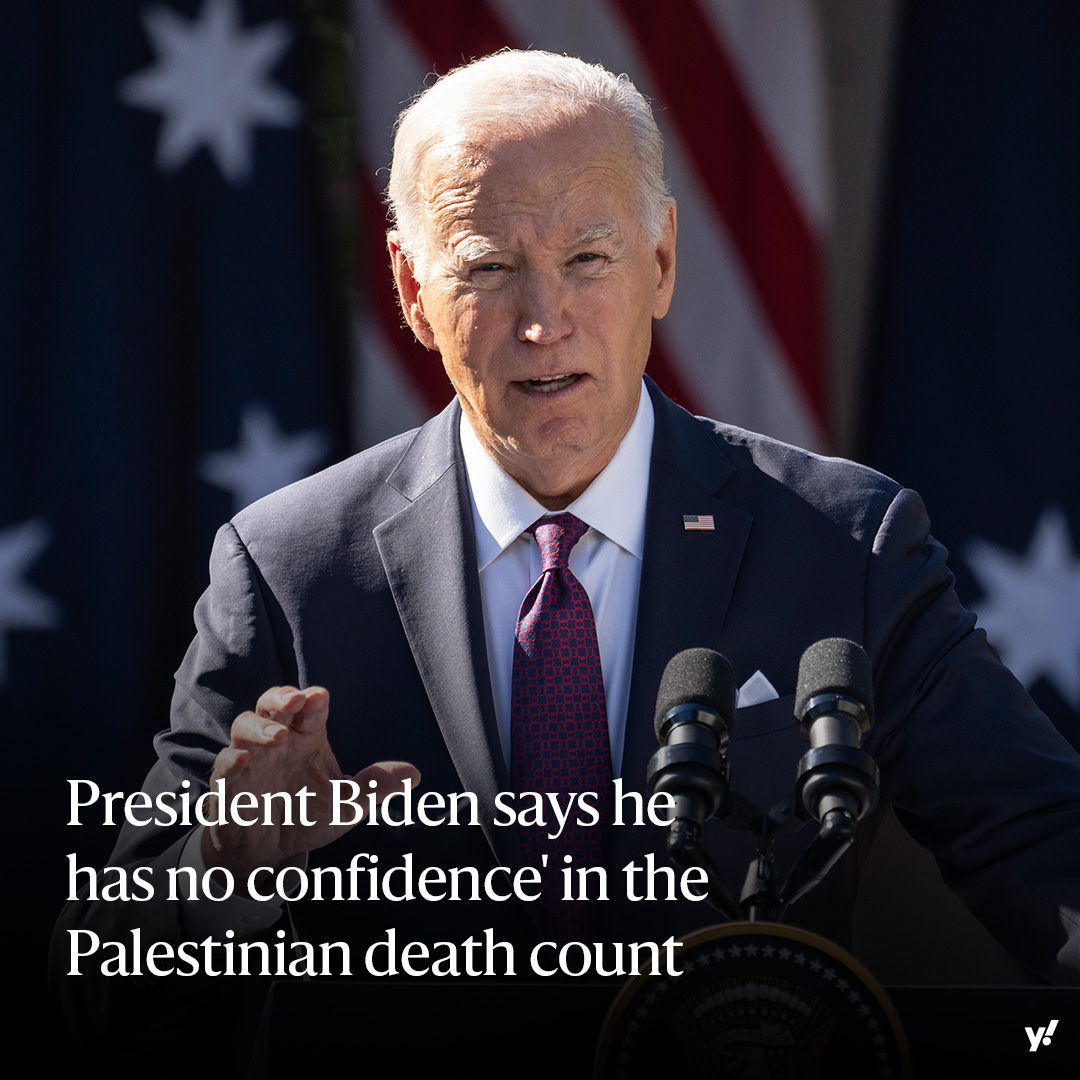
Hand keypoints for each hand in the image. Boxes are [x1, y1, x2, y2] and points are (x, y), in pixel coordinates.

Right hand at [200, 685, 418, 883]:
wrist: (269, 854)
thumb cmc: (306, 817)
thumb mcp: (346, 805)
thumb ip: (374, 787)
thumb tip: (414, 774)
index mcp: (307, 739)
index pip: (309, 710)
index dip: (313, 700)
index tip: (320, 697)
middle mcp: (277, 743)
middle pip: (272, 705)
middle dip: (281, 698)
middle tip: (295, 700)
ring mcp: (250, 762)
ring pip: (244, 727)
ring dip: (259, 728)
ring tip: (279, 736)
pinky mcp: (229, 788)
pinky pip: (224, 767)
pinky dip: (231, 761)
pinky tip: (242, 762)